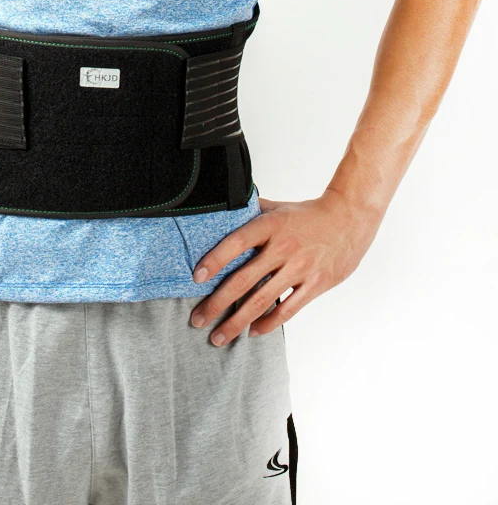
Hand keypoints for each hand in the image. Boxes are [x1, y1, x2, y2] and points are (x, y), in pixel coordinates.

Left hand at [189, 189, 380, 343]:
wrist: (349, 218)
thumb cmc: (307, 213)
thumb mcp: (277, 208)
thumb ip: (250, 213)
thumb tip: (221, 216)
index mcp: (270, 226)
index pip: (235, 243)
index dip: (214, 260)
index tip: (196, 278)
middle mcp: (282, 248)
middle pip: (243, 280)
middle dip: (217, 304)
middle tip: (198, 320)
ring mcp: (300, 268)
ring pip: (262, 301)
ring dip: (237, 322)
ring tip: (218, 337)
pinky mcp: (315, 284)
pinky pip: (288, 310)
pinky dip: (268, 323)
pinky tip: (252, 332)